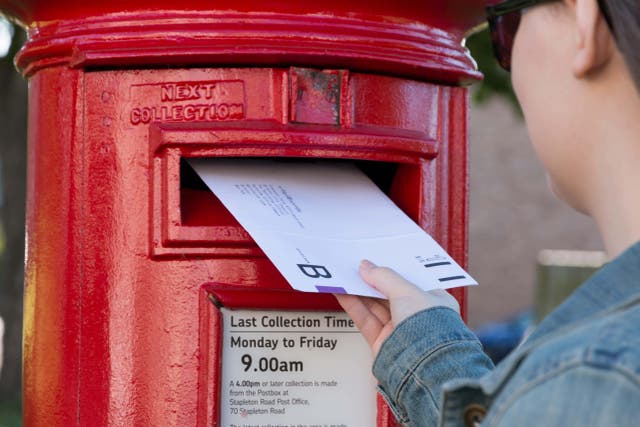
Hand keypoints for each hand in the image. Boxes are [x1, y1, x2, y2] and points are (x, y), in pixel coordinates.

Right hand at [335, 260, 459, 356]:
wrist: (423, 368)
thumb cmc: (429, 329)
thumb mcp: (407, 292)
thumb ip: (385, 278)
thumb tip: (367, 267)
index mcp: (434, 302)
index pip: (411, 281)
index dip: (393, 270)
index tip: (377, 260)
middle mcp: (418, 317)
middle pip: (390, 293)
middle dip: (372, 281)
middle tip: (355, 267)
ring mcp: (400, 331)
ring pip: (375, 307)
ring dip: (359, 291)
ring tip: (343, 276)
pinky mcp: (383, 344)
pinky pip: (366, 320)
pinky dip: (354, 306)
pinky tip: (342, 293)